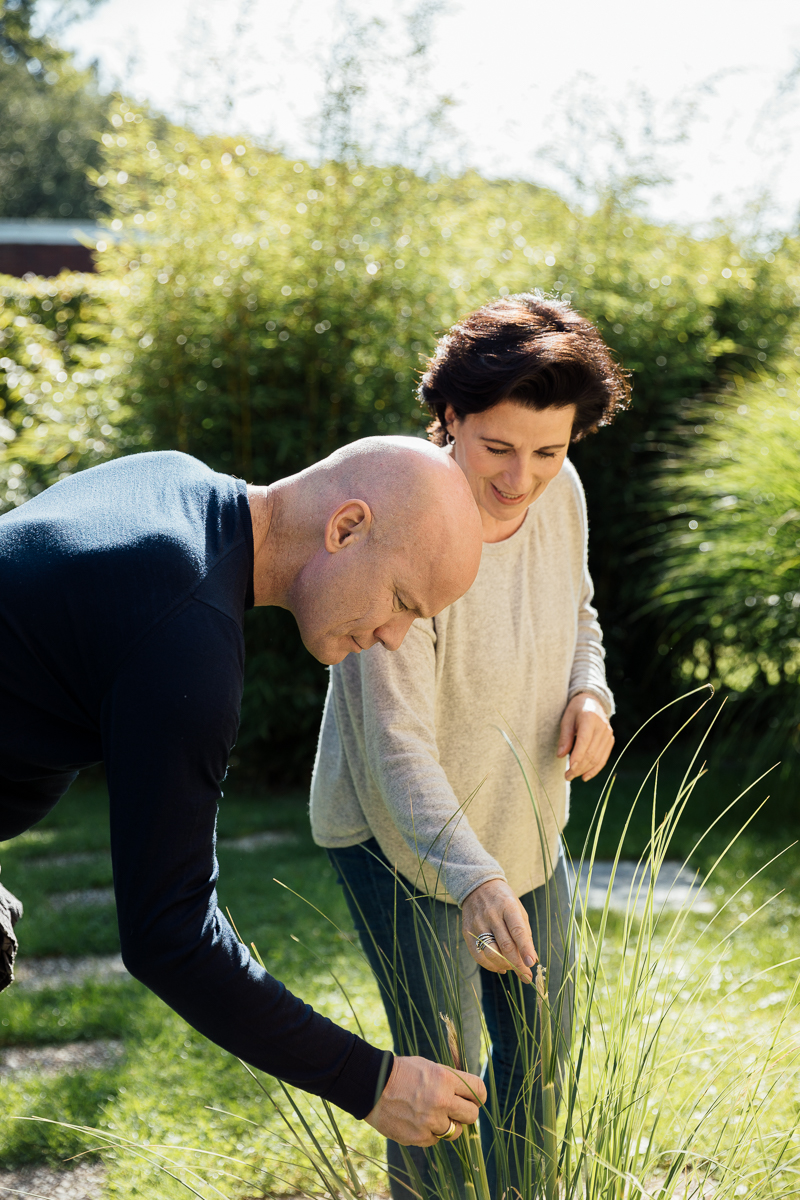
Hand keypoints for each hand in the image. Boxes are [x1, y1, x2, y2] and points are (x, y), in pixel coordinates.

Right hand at [365, 1055, 485, 1146]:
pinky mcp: (419, 1138)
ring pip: (456, 1132)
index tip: (475, 1098)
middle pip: (472, 1116)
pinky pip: (436, 1140)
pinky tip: (419, 1121)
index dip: (479, 1095)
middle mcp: (441, 1101)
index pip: (478, 1090)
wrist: (372, 1086)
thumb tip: (469, 1093)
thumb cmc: (402, 1072)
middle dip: (467, 1112)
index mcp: (445, 1079)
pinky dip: (431, 1133)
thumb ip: (450, 1079)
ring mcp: (430, 1122)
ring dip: (450, 1124)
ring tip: (436, 1115)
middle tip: (457, 1109)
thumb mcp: (429, 1066)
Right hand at [461, 878, 536, 981]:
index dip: (525, 948)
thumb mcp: (518, 910)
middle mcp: (491, 914)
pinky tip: (501, 967)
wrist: (477, 887)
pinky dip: (490, 966)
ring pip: (491, 953)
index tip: (531, 963)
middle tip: (526, 976)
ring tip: (513, 968)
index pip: (517, 930)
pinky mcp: (467, 932)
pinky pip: (478, 955)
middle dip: (517, 964)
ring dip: (505, 965)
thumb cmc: (504, 901)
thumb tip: (531, 960)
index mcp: (508, 906)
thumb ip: (525, 934)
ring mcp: (477, 923)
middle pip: (505, 945)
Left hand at [558, 693, 613, 781]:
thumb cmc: (576, 709)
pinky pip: (603, 758)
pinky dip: (595, 769)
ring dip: (585, 770)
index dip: (577, 757)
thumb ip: (564, 737)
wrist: (593, 701)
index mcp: (590, 718)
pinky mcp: (610, 740)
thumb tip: (560, 756)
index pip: (584, 742)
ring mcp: (608, 734)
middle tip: (567, 776)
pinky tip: (585, 776)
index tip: (569, 769)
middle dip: (579, 767)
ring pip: (598, 758)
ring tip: (572, 776)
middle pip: (591, 753)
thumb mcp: (566, 718)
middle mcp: (602, 727)